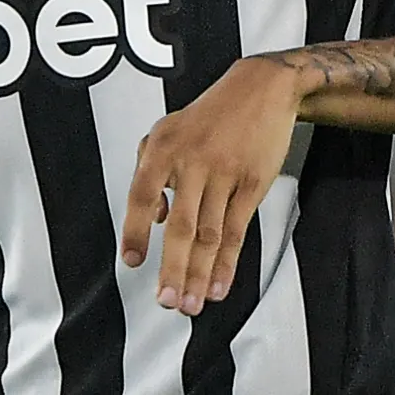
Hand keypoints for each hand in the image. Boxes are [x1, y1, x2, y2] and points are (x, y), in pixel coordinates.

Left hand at [122, 56, 304, 311]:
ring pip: (211, 235)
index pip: (142, 195)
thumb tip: (158, 218)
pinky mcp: (252, 184)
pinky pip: (237, 230)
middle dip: (173, 268)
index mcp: (164, 148)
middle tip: (167, 301)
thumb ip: (150, 170)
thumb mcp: (167, 130)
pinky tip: (220, 285)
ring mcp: (225, 174)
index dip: (137, 231)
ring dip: (201, 274)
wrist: (262, 90)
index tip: (133, 262)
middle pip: (182, 226)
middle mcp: (193, 162)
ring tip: (192, 304)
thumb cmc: (209, 115)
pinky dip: (227, 262)